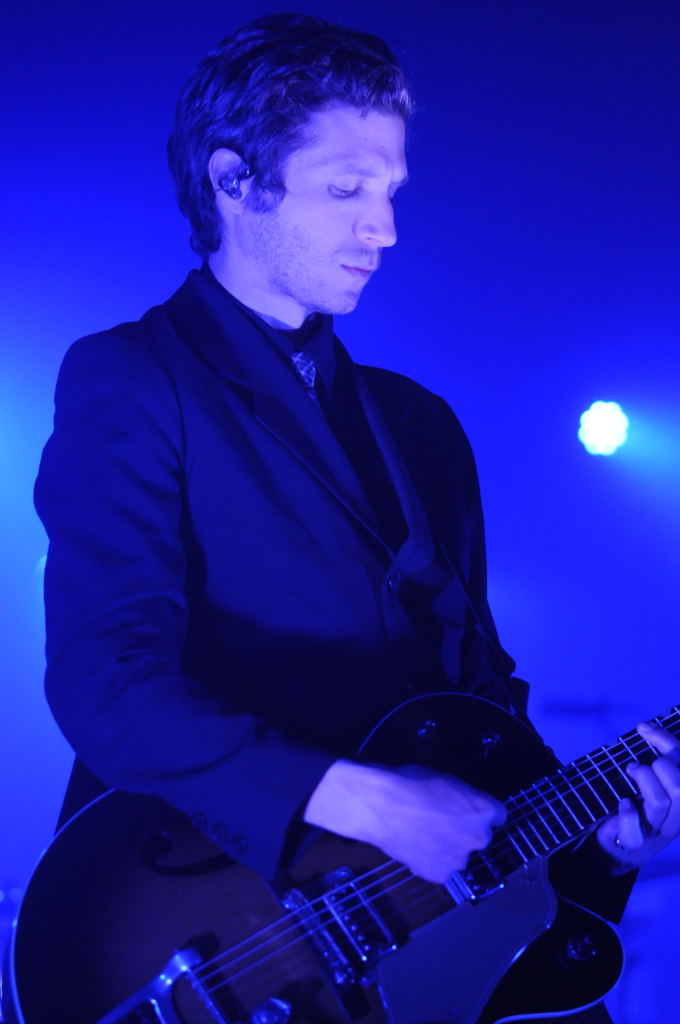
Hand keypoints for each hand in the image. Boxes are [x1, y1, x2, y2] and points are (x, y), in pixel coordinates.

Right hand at [304, 759, 505, 882]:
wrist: (380, 805)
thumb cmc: (409, 783)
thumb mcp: (445, 780)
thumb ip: (462, 798)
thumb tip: (461, 805)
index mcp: (484, 810)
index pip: (498, 815)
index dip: (480, 812)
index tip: (467, 811)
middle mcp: (479, 837)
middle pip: (480, 836)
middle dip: (465, 831)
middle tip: (441, 823)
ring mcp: (460, 859)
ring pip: (459, 854)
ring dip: (448, 848)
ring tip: (423, 836)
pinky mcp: (440, 875)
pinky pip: (441, 868)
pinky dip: (431, 861)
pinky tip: (415, 847)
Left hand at [597, 721, 679, 868]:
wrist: (619, 850)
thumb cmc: (640, 808)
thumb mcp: (654, 782)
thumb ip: (657, 758)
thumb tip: (644, 726)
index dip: (666, 742)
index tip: (642, 727)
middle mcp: (678, 817)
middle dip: (661, 766)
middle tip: (640, 765)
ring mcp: (658, 831)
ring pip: (660, 802)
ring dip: (643, 779)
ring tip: (631, 773)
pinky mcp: (638, 842)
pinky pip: (637, 826)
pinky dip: (628, 812)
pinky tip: (623, 803)